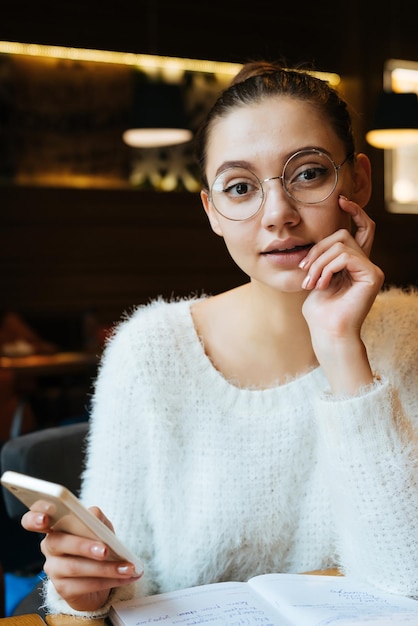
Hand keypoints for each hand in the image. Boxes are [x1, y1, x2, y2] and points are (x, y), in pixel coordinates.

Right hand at [22, 505, 140, 611]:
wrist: (100, 576)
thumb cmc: (97, 543)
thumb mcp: (100, 527)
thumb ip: (95, 519)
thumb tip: (93, 514)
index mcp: (55, 526)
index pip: (34, 519)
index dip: (35, 517)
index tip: (44, 519)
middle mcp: (49, 546)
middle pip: (58, 543)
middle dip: (83, 546)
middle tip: (106, 550)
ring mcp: (53, 569)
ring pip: (74, 567)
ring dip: (105, 568)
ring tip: (126, 567)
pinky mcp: (62, 589)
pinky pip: (84, 585)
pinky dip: (108, 581)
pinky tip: (124, 577)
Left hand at [299, 196, 383, 392]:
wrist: (327, 333)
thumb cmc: (319, 311)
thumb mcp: (315, 277)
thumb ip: (320, 258)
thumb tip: (315, 239)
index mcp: (354, 263)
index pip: (362, 228)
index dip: (354, 212)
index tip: (340, 200)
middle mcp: (366, 264)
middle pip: (342, 235)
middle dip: (317, 250)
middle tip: (305, 271)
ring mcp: (372, 269)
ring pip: (341, 245)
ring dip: (319, 262)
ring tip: (311, 283)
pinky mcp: (373, 275)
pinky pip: (346, 256)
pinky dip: (327, 268)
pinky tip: (322, 284)